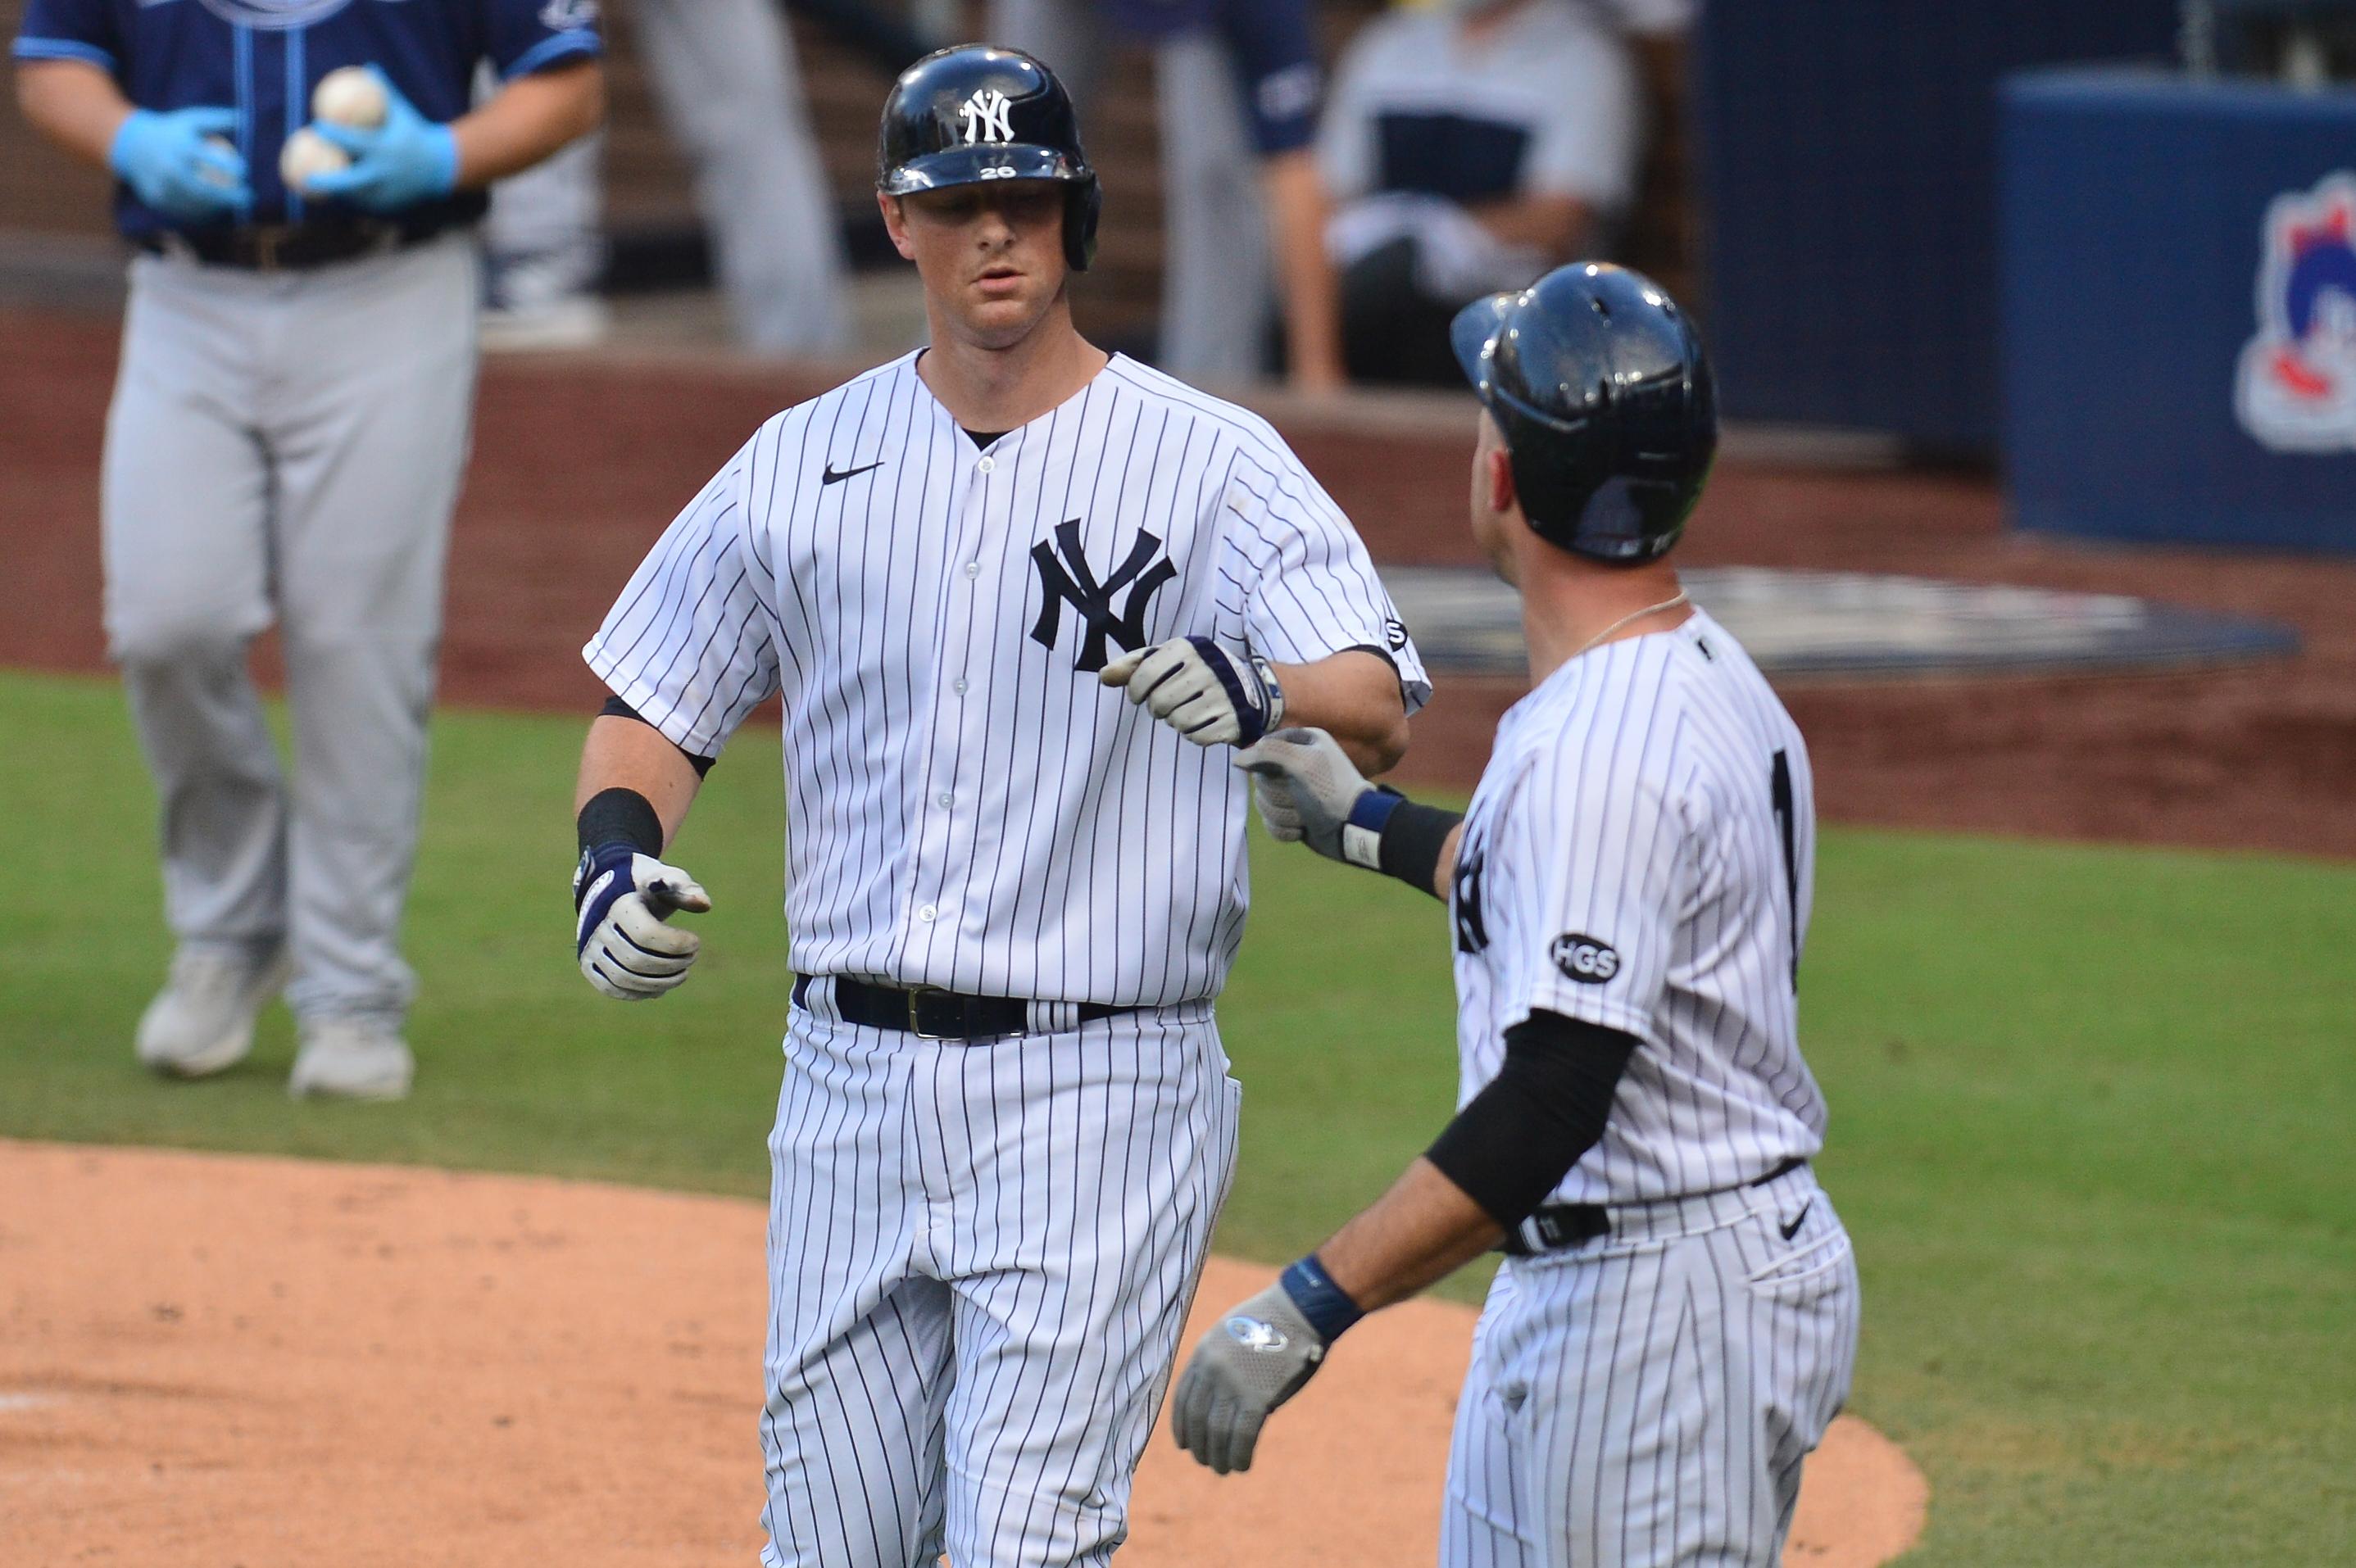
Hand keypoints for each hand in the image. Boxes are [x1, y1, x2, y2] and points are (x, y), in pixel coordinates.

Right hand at [109, 107, 250, 219]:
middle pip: (205, 190)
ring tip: (238, 206)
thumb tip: (244, 118)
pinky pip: (184, 210)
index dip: (231, 167)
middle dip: (231, 197)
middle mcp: (168, 168)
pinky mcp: (156, 199)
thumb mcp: (191, 119)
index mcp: (178, 147)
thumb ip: (217, 119)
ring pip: (196, 204)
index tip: (246, 171)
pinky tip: (220, 211)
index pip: (210, 159)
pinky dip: (204, 213)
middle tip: (250, 197)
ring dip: (221, 208)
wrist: (132, 145)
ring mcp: (161, 185)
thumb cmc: (170, 131)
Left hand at [304, 69, 456, 212]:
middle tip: (307, 177)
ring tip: (319, 185)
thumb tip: (368, 67)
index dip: (333, 133)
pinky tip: (339, 195)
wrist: (443, 167)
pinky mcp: (390, 205)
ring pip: (355, 195)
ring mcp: (388, 192)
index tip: (315, 125)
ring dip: (337, 191)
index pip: (353, 141)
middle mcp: (385, 173)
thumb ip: (385, 91)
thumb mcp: (403, 112)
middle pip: (349, 181)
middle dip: (327, 182)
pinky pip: (366, 203)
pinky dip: (353, 198)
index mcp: (385, 150)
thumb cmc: (417, 134)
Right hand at [572, 843, 711, 1000]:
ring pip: (624, 979)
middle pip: (637, 961)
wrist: (609, 888)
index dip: (676, 944)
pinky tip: (661, 987)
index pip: (647, 935)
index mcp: (618, 905)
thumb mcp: (665, 877)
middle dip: (672, 965)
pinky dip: (639, 992)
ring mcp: (589, 948)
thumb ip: (685, 889)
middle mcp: (597, 928)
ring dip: (659, 982)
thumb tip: (705, 905)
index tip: (696, 942)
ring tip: (682, 973)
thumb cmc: (644, 883)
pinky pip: (612, 988)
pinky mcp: (589, 965)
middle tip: (692, 957)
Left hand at [1100, 636, 1283, 746]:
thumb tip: (1105, 676)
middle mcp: (1207, 669)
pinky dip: (1194, 733)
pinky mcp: (1233, 719)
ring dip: (1175, 721)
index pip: (1145, 675)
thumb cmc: (1196, 671)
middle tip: (1166, 704)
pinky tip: (1202, 721)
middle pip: (1159, 703)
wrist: (1250, 686)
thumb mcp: (1168, 658)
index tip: (1138, 695)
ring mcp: (1222, 695)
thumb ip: (1134, 665)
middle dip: (1157, 708)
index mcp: (1188, 648)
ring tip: (1185, 710)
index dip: (1135, 690)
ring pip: (1177, 722)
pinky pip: (1197, 737)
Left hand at [1170, 1280, 1327, 1473]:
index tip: (1183, 1444)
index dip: (1181, 1425)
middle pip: (1197, 1419)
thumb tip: (1222, 1400)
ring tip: (1224, 1469)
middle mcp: (1212, 1369)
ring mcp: (1233, 1383)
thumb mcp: (1232, 1334)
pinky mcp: (1257, 1397)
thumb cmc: (1273, 1322)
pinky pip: (1242, 1436)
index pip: (1182, 1397)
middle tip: (1206, 1462)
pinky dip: (1240, 1456)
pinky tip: (1243, 1466)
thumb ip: (1221, 1364)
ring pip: (1217, 1432)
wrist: (1301, 1310)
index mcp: (1203, 1352)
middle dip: (1199, 1446)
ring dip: (1219, 1456)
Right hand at [1233, 727, 1380, 864]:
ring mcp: (1293, 793)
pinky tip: (1302, 829)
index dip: (1267, 764)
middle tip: (1299, 798)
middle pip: (1260, 780)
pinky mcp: (1291, 817)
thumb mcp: (1302, 763)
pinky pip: (1270, 823)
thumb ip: (1267, 754)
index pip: (1263, 747)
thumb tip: (1237, 760)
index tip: (1283, 773)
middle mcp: (1296, 764)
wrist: (1353, 828)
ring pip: (1263, 804)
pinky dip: (1284, 830)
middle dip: (1278, 796)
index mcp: (1302, 743)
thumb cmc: (1331, 790)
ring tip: (1304, 817)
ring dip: (1282, 814)